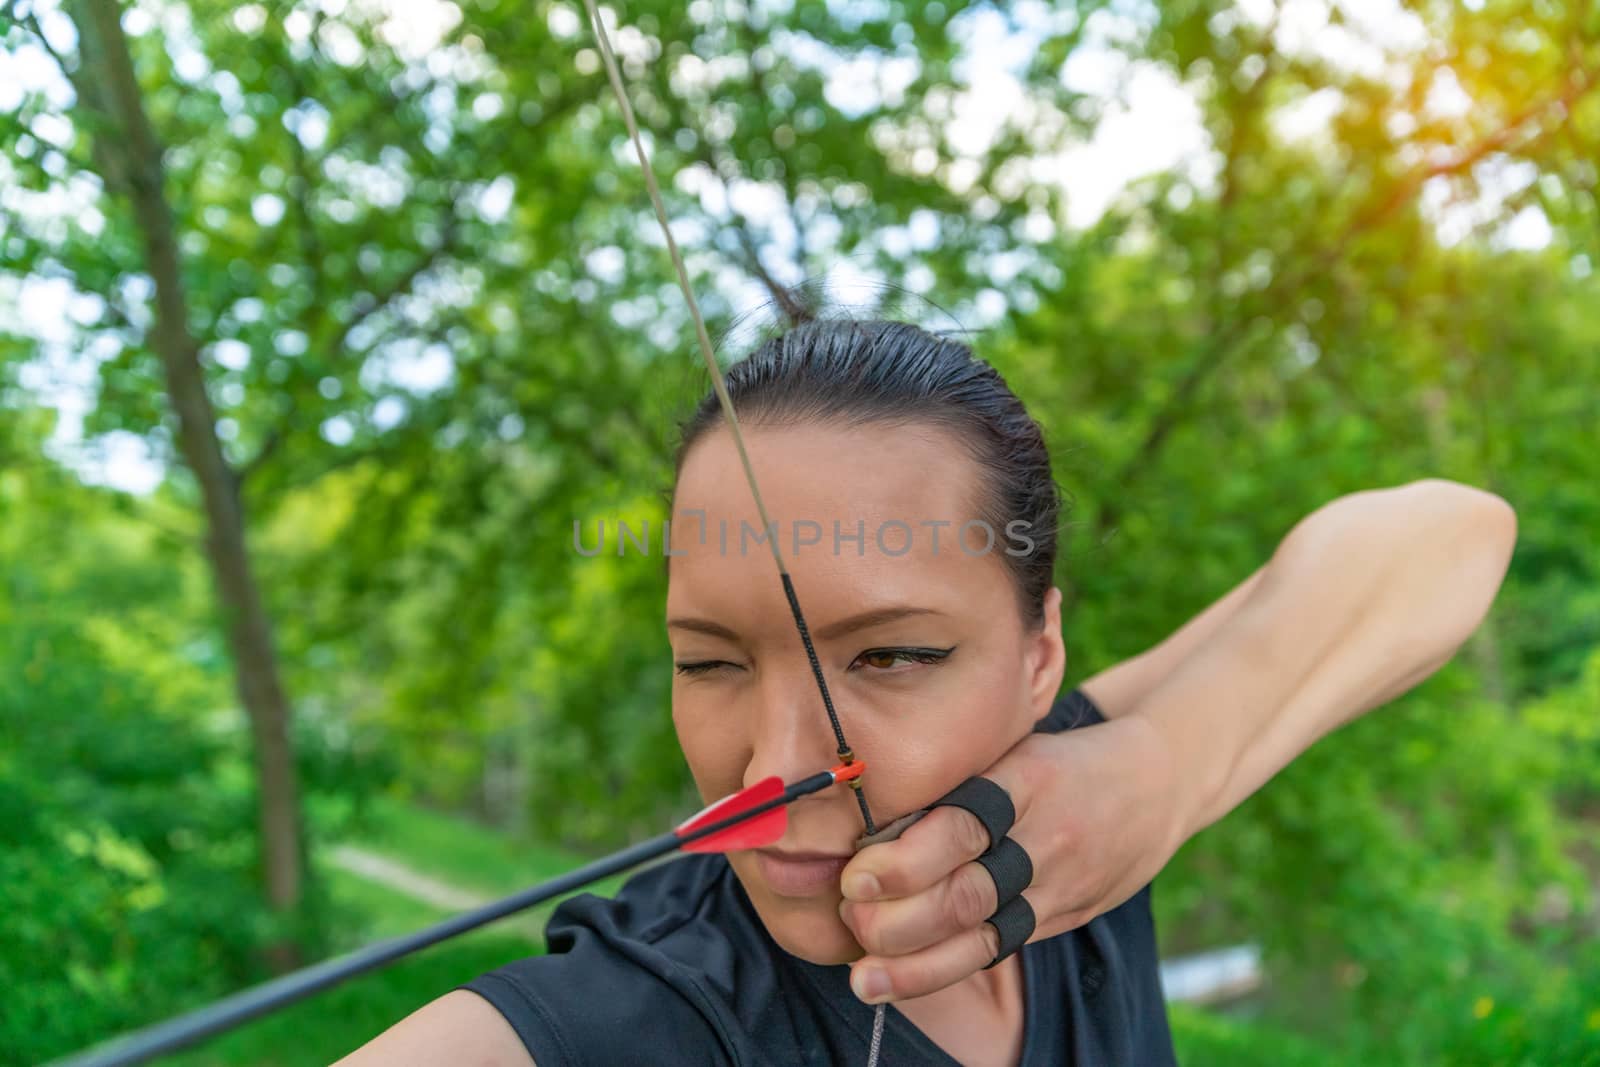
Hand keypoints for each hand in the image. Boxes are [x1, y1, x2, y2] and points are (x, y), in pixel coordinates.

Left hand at [837, 713, 1188, 1003]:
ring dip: (916, 964)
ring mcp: (1059, 884)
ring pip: (984, 936)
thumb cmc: (1060, 758)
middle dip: (899, 919)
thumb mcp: (1014, 747)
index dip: (904, 860)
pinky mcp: (1065, 915)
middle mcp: (1045, 838)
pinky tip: (902, 978)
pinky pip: (1002, 947)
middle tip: (852, 919)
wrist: (1157, 781)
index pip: (961, 828)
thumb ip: (957, 782)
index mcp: (1027, 781)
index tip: (855, 875)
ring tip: (864, 978)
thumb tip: (873, 824)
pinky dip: (947, 965)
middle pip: (967, 894)